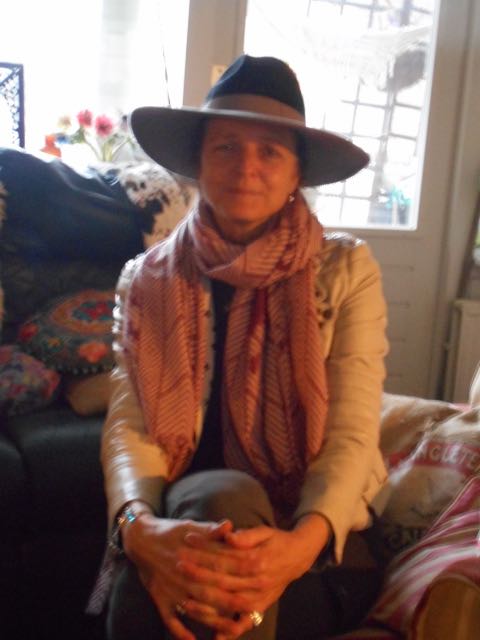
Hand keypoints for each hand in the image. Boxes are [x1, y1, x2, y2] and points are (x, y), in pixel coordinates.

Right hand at [122, 510, 257, 638]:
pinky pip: (171, 620)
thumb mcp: (191, 526)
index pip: (222, 565)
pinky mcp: (160, 600)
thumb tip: (229, 525)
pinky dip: (182, 632)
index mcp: (194, 555)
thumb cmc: (171, 532)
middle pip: (213, 590)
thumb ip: (211, 529)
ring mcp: (172, 590)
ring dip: (215, 621)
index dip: (241, 571)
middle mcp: (184, 574)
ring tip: (234, 629)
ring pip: (196, 609)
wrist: (140, 540)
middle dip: (234, 600)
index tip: (259, 575)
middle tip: (254, 606)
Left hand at [179, 513, 330, 630]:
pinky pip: (243, 623)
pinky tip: (213, 637)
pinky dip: (229, 631)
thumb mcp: (264, 531)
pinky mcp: (260, 608)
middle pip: (222, 580)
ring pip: (228, 604)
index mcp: (257, 560)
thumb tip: (228, 535)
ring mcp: (259, 598)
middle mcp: (257, 581)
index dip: (204, 549)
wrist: (298, 557)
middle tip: (178, 565)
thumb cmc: (276, 541)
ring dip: (205, 604)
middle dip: (198, 574)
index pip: (224, 556)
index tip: (187, 541)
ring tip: (183, 600)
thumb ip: (246, 536)